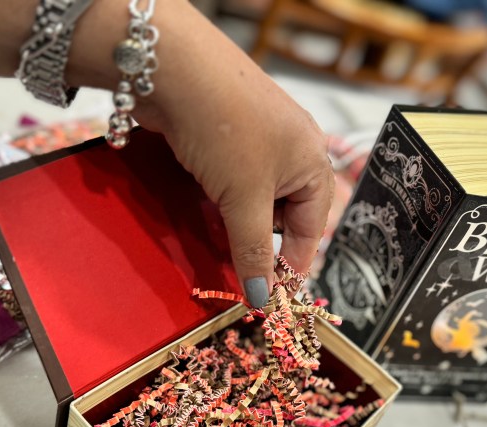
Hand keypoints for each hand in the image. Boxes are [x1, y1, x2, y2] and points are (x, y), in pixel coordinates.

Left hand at [127, 0, 332, 306]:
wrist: (173, 67)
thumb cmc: (226, 128)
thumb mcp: (245, 199)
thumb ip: (254, 252)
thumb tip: (261, 299)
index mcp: (313, 163)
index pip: (311, 229)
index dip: (291, 264)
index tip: (269, 295)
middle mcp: (291, 150)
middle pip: (283, 214)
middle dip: (261, 242)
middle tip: (241, 268)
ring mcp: (257, 140)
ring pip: (253, 197)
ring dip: (237, 220)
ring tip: (220, 235)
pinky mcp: (225, 133)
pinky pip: (230, 179)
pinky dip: (220, 198)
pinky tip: (204, 207)